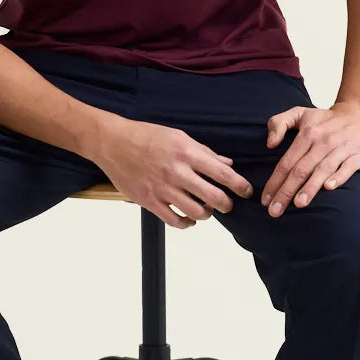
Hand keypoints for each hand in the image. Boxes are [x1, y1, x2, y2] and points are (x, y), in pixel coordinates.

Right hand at [90, 119, 254, 229]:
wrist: (113, 142)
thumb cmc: (146, 136)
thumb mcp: (178, 137)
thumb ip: (204, 152)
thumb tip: (227, 164)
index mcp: (187, 153)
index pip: (222, 174)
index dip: (239, 185)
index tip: (246, 191)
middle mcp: (177, 172)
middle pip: (213, 197)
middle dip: (226, 204)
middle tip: (227, 204)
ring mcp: (162, 189)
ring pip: (196, 212)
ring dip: (206, 214)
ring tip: (206, 209)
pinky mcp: (149, 201)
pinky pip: (174, 221)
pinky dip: (186, 223)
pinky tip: (188, 219)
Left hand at [260, 101, 359, 215]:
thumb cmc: (326, 119)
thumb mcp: (300, 113)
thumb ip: (278, 123)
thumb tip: (270, 144)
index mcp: (307, 134)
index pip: (287, 162)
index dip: (274, 181)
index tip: (265, 200)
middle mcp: (323, 142)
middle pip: (301, 169)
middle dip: (286, 191)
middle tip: (275, 211)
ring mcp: (341, 148)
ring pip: (322, 169)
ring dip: (310, 187)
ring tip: (298, 204)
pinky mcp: (358, 155)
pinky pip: (347, 167)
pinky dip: (338, 177)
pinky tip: (328, 188)